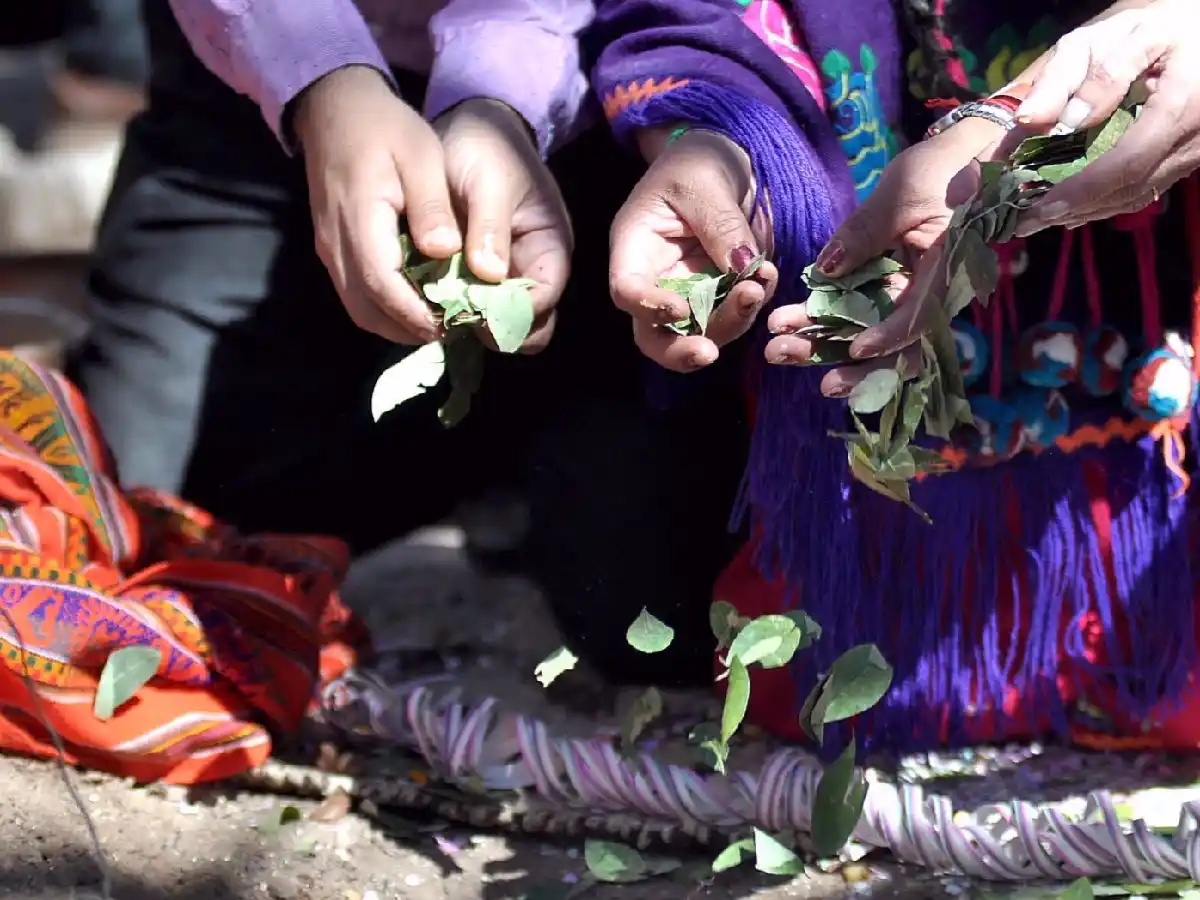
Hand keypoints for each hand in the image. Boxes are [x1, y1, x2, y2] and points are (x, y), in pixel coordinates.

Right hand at [294, 65, 460, 343]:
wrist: (335, 108)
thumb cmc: (385, 128)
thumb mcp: (421, 155)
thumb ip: (431, 205)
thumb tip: (445, 252)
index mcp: (359, 217)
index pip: (381, 284)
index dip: (415, 313)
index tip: (450, 325)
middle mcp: (335, 242)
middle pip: (366, 309)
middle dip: (408, 329)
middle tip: (451, 330)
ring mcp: (329, 249)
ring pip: (358, 308)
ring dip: (396, 324)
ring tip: (438, 322)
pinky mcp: (332, 249)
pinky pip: (355, 294)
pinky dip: (384, 309)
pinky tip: (416, 304)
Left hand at [435, 99, 571, 352]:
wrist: (464, 128)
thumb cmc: (487, 147)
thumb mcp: (490, 179)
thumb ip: (491, 225)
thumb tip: (490, 274)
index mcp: (550, 249)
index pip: (542, 302)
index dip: (510, 314)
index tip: (472, 309)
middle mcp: (532, 271)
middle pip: (525, 326)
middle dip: (491, 326)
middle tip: (451, 310)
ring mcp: (504, 278)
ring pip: (495, 323)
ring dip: (467, 319)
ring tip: (435, 302)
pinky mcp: (475, 277)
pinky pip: (468, 306)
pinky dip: (450, 307)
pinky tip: (426, 294)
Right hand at [608, 128, 777, 372]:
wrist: (724, 159)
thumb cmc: (697, 161)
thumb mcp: (705, 181)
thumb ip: (721, 226)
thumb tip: (743, 270)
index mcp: (635, 248)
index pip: (627, 290)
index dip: (647, 308)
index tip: (679, 310)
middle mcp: (657, 281)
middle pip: (654, 335)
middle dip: (680, 350)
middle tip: (710, 354)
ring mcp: (689, 292)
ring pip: (701, 332)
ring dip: (731, 323)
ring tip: (759, 286)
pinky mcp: (720, 295)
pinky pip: (733, 316)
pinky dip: (751, 306)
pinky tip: (767, 277)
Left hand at [765, 118, 1009, 396]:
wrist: (965, 162)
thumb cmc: (942, 171)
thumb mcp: (903, 192)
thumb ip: (866, 232)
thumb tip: (827, 269)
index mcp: (944, 273)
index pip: (919, 319)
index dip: (888, 339)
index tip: (855, 349)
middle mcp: (926, 296)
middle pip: (891, 348)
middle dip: (840, 359)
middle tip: (787, 355)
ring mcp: (907, 298)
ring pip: (868, 338)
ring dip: (823, 347)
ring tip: (777, 349)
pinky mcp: (888, 292)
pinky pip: (859, 319)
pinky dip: (826, 326)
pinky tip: (792, 329)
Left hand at [1014, 0, 1199, 233]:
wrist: (1199, 35)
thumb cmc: (1148, 32)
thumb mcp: (1105, 38)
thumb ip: (1068, 75)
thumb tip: (1031, 120)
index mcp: (1177, 101)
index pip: (1125, 160)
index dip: (1078, 189)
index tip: (1035, 206)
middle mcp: (1192, 134)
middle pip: (1128, 186)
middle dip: (1073, 207)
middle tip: (1024, 221)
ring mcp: (1192, 150)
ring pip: (1135, 195)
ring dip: (1084, 211)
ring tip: (1038, 218)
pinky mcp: (1185, 159)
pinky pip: (1143, 190)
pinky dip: (1102, 202)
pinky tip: (1069, 208)